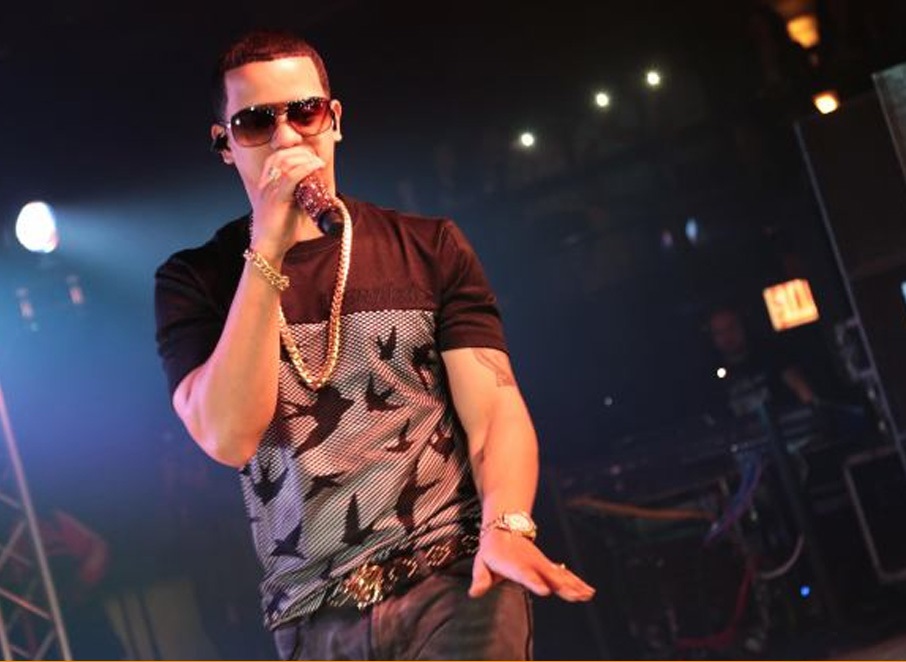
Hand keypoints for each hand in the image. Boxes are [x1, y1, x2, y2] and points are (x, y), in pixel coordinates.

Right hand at [251, 148, 325, 255]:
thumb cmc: (280, 231)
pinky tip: (316, 167)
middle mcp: (265, 184)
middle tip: (316, 157)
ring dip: (305, 158)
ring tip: (318, 162)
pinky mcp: (276, 199)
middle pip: (281, 156)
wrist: (268, 248)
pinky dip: (306, 168)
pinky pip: (291, 176)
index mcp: (266, 185)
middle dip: (300, 152)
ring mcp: (269, 190)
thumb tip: (321, 190)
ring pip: (285, 162)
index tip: (309, 154)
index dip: (292, 151)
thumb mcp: (292, 208)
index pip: (275, 158)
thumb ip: (301, 196)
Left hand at [469, 528, 594, 601]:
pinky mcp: (548, 566)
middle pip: (548, 575)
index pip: (524, 574)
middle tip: (574, 596)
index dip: (534, 582)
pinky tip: (588, 592)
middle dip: (561, 585)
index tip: (545, 591)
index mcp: (514, 564)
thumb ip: (480, 578)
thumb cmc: (492, 551)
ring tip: (586, 595)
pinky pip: (564, 575)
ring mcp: (542, 564)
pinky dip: (576, 582)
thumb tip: (474, 593)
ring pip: (560, 575)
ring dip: (573, 585)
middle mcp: (531, 563)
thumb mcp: (481, 562)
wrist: (505, 528)